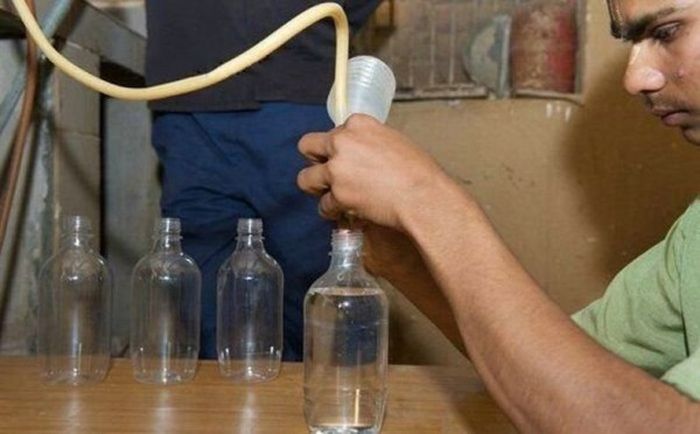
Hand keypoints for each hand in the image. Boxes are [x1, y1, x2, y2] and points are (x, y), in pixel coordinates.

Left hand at [297, 114, 447, 230]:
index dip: (339, 148)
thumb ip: (370, 142)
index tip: (347, 158)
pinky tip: (343, 212)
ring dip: (315, 188)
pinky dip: (332, 211)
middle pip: (307, 146)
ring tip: (329, 195)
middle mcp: (342, 142)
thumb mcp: (394, 141)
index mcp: (358, 124)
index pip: (334, 132)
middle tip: (326, 173)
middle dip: (315, 160)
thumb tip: (361, 154)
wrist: (422, 196)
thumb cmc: (418, 171)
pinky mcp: (338, 194)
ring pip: (305, 178)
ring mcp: (337, 169)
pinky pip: (323, 205)